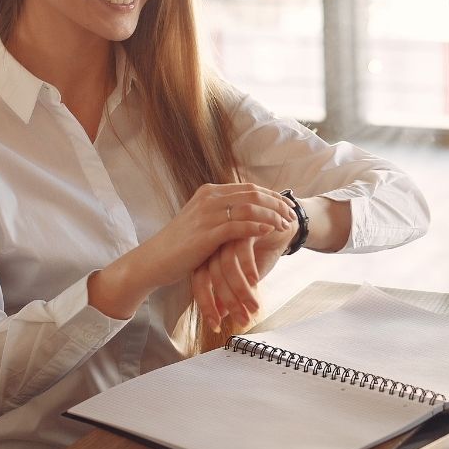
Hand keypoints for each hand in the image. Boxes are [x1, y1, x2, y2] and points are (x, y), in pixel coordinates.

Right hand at [88, 183, 295, 319]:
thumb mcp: (201, 222)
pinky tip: (270, 232)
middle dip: (277, 204)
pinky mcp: (207, 233)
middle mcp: (209, 198)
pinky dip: (258, 227)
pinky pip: (239, 226)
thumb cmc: (180, 246)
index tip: (288, 206)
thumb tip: (245, 213)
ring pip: (249, 208)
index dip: (272, 197)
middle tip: (293, 216)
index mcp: (210, 192)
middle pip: (253, 194)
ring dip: (272, 216)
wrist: (154, 260)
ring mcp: (207, 214)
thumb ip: (222, 214)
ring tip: (286, 226)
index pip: (249, 188)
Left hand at [192, 223, 295, 331]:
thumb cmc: (263, 249)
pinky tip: (255, 282)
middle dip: (227, 302)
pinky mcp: (245, 225)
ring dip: (241, 291)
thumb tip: (220, 316)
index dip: (207, 305)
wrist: (285, 222)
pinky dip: (247, 269)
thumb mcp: (246, 274)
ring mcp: (228, 232)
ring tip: (254, 308)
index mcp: (209, 253)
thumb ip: (230, 291)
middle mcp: (215, 242)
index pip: (200, 281)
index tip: (215, 325)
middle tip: (242, 321)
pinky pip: (242, 251)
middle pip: (212, 276)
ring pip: (227, 266)